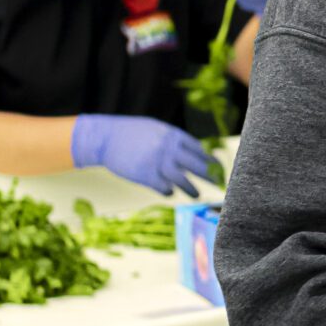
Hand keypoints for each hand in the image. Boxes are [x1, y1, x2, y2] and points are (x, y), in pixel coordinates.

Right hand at [71, 114, 218, 196]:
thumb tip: (195, 150)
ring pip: (182, 180)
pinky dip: (169, 191)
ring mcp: (157, 162)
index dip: (211, 160)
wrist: (106, 137)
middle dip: (210, 175)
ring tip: (197, 195)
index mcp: (173, 135)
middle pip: (196, 165)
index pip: (199, 149)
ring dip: (191, 189)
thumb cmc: (132, 133)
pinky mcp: (145, 175)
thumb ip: (174, 140)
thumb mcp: (156, 129)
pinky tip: (170, 192)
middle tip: (218, 184)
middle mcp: (168, 148)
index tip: (219, 168)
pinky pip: (164, 188)